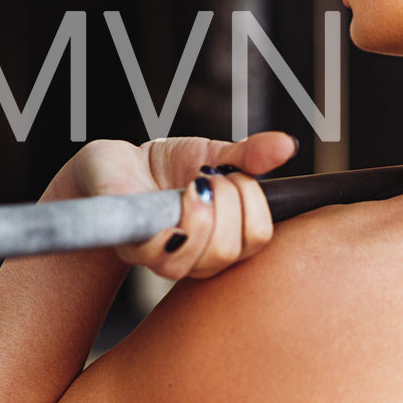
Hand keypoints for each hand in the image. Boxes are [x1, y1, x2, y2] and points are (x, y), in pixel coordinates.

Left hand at [48, 132, 298, 279]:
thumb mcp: (212, 154)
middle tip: (209, 176)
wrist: (113, 165)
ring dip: (202, 210)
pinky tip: (171, 196)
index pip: (258, 239)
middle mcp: (198, 256)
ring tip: (190, 184)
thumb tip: (288, 145)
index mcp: (224, 236)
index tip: (233, 174)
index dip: (253, 202)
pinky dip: (175, 218)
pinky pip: (164, 248)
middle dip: (228, 201)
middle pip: (232, 250)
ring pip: (203, 256)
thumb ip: (249, 155)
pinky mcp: (133, 248)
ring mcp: (165, 257)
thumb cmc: (164, 166)